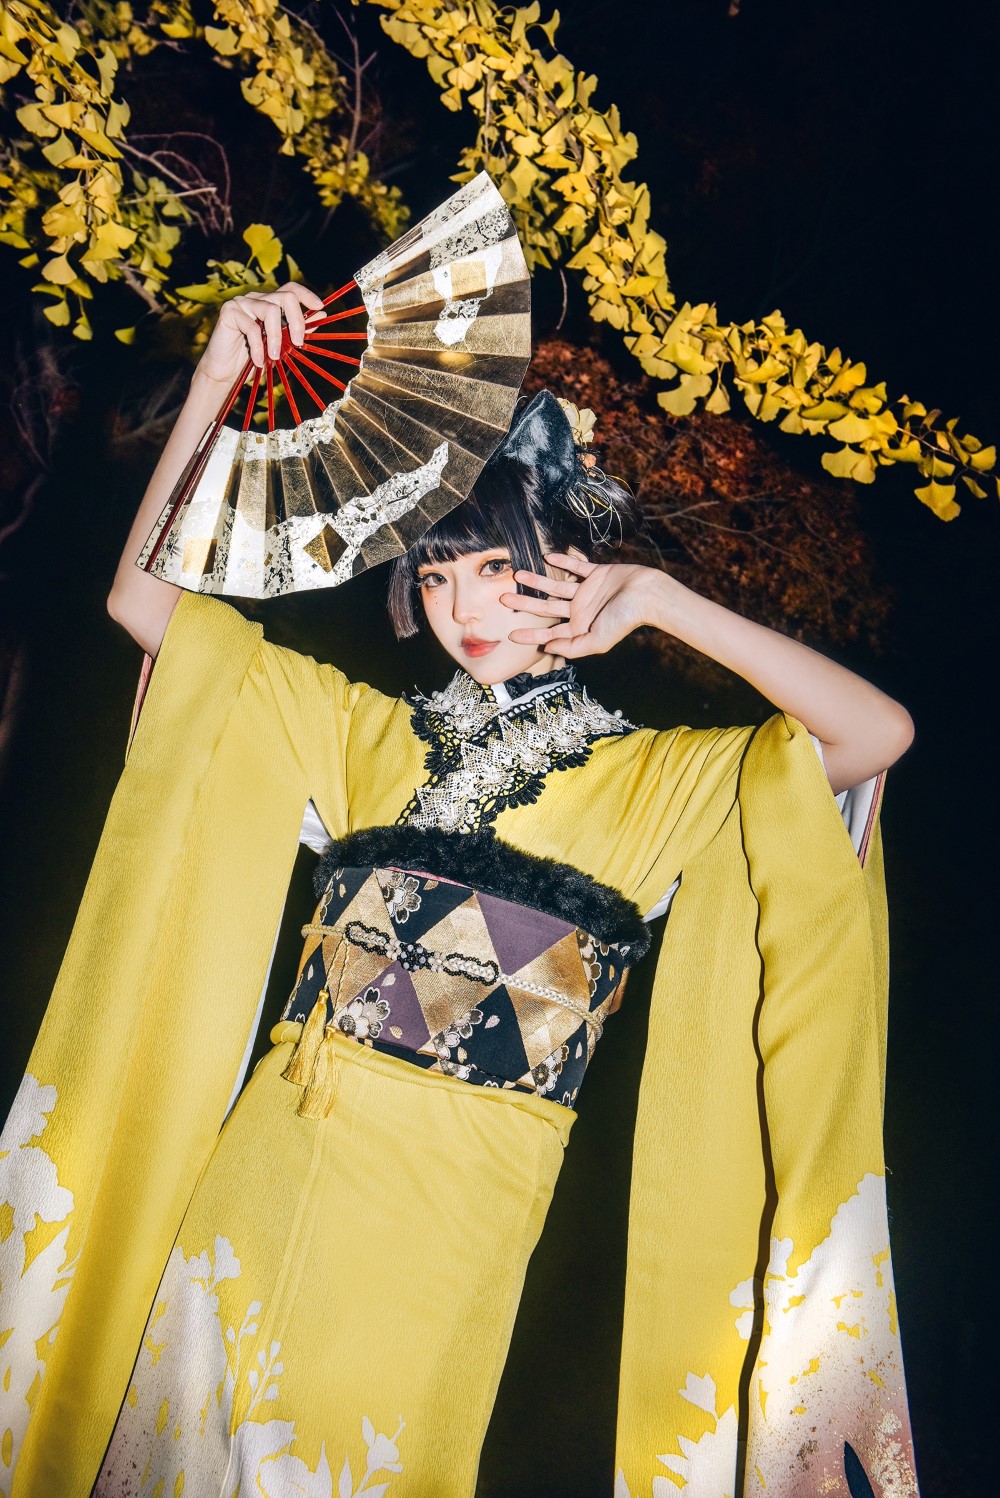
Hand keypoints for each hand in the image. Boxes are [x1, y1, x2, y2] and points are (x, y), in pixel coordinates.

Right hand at [195, 281, 326, 387]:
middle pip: (285, 297)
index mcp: (270, 303)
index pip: (290, 289)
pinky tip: (258, 360)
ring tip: (274, 357)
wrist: (226, 372)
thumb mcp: (281, 346)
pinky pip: (252, 326)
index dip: (306, 295)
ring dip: (276, 338)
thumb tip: (321, 314)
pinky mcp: (229, 311)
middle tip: (299, 343)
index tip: (319, 307)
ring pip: (271, 310)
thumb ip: (298, 329)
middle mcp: (257, 299)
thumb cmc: (254, 359)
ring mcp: (242, 302)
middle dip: (297, 320)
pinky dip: (258, 346)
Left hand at [500, 552, 666, 657]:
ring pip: (555, 586)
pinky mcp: (595, 574)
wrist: (646, 595)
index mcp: (579, 628)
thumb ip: (572, 648)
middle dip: (524, 604)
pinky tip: (546, 555)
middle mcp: (579, 610)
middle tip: (502, 599)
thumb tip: (548, 649)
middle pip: (545, 608)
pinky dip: (562, 560)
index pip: (549, 634)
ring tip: (518, 574)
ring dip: (536, 581)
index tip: (510, 635)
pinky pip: (575, 567)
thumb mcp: (597, 641)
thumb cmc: (623, 620)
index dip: (530, 636)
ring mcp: (586, 591)